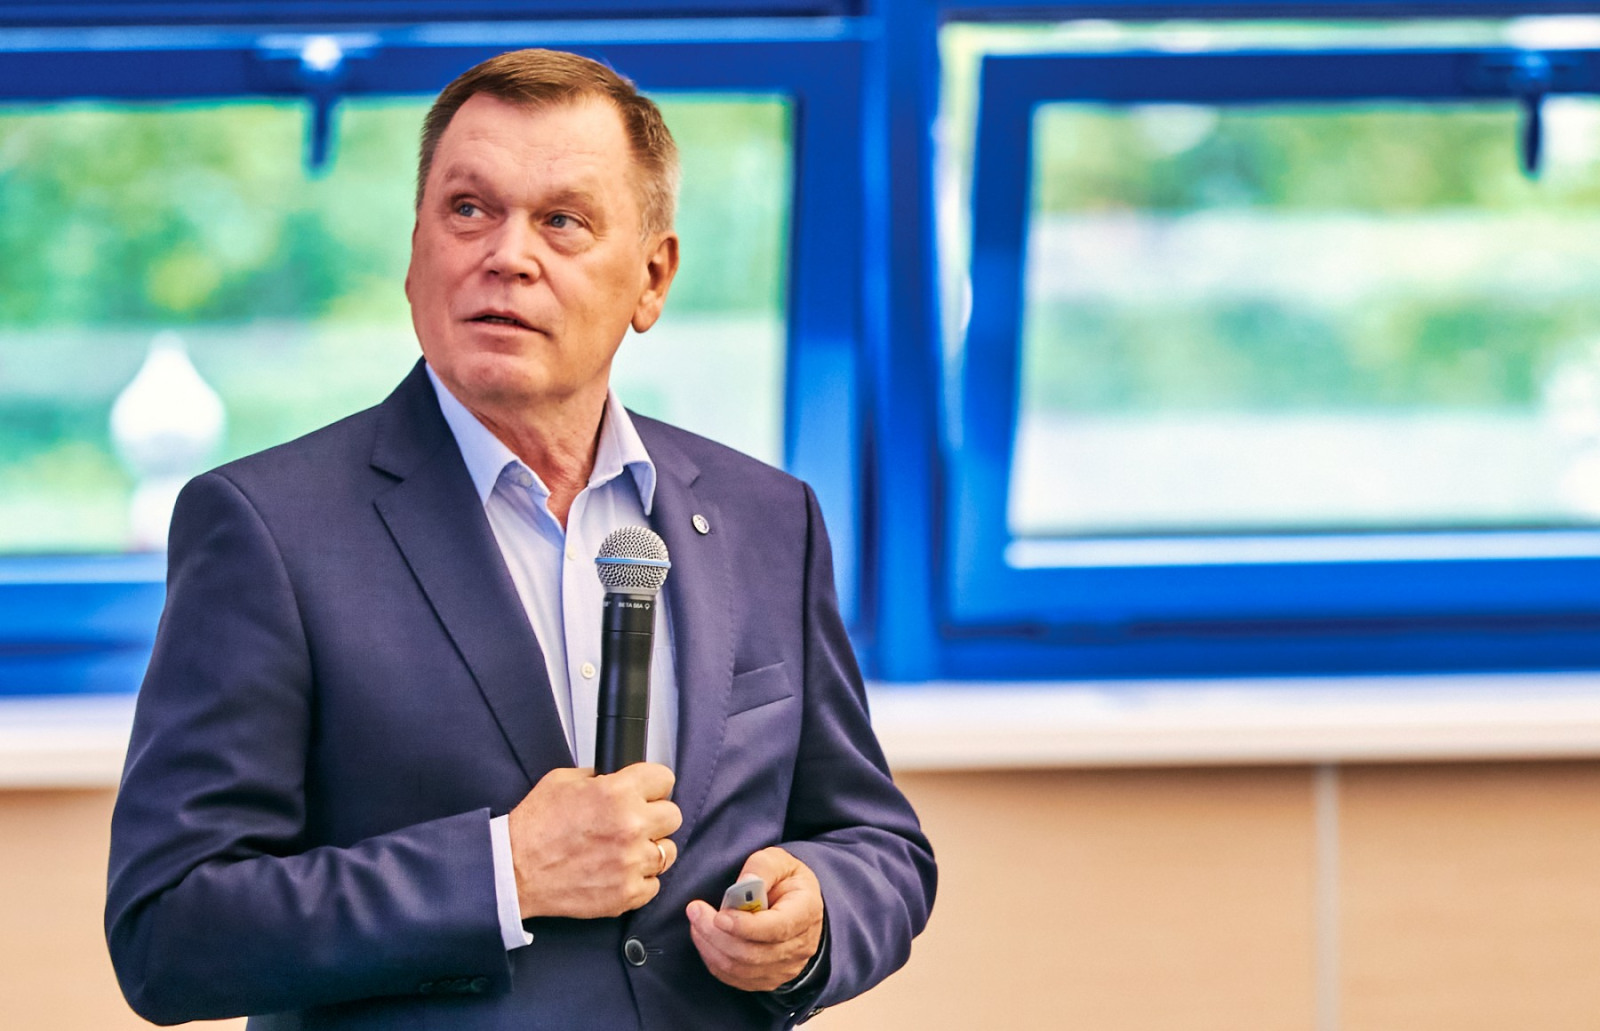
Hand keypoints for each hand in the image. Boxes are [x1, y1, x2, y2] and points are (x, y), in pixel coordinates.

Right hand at [508, 763, 680, 919]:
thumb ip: (598, 777)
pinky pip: (654, 884)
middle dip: (655, 816)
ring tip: (628, 850)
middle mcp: (630, 826)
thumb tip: (618, 779)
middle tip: (636, 822)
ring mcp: (631, 863)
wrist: (514, 871)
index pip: (664, 779)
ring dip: (651, 849)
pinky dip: (640, 880)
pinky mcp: (626, 893)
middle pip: (673, 816)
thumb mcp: (563, 781)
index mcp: (617, 793)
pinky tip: (620, 872)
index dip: (654, 784)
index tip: (649, 791)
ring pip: (668, 852)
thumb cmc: (534, 828)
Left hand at [686, 847, 824, 991]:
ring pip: (740, 968)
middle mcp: (800, 946)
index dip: (746, 926)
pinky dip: (713, 959)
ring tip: (696, 921)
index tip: (719, 915)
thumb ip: (762, 867)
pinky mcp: (768, 979)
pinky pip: (734, 977)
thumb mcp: (780, 861)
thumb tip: (745, 881)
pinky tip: (705, 938)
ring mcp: (785, 968)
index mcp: (806, 912)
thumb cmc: (785, 880)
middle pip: (753, 953)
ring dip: (710, 946)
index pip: (777, 928)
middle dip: (716, 934)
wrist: (795, 906)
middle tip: (695, 910)